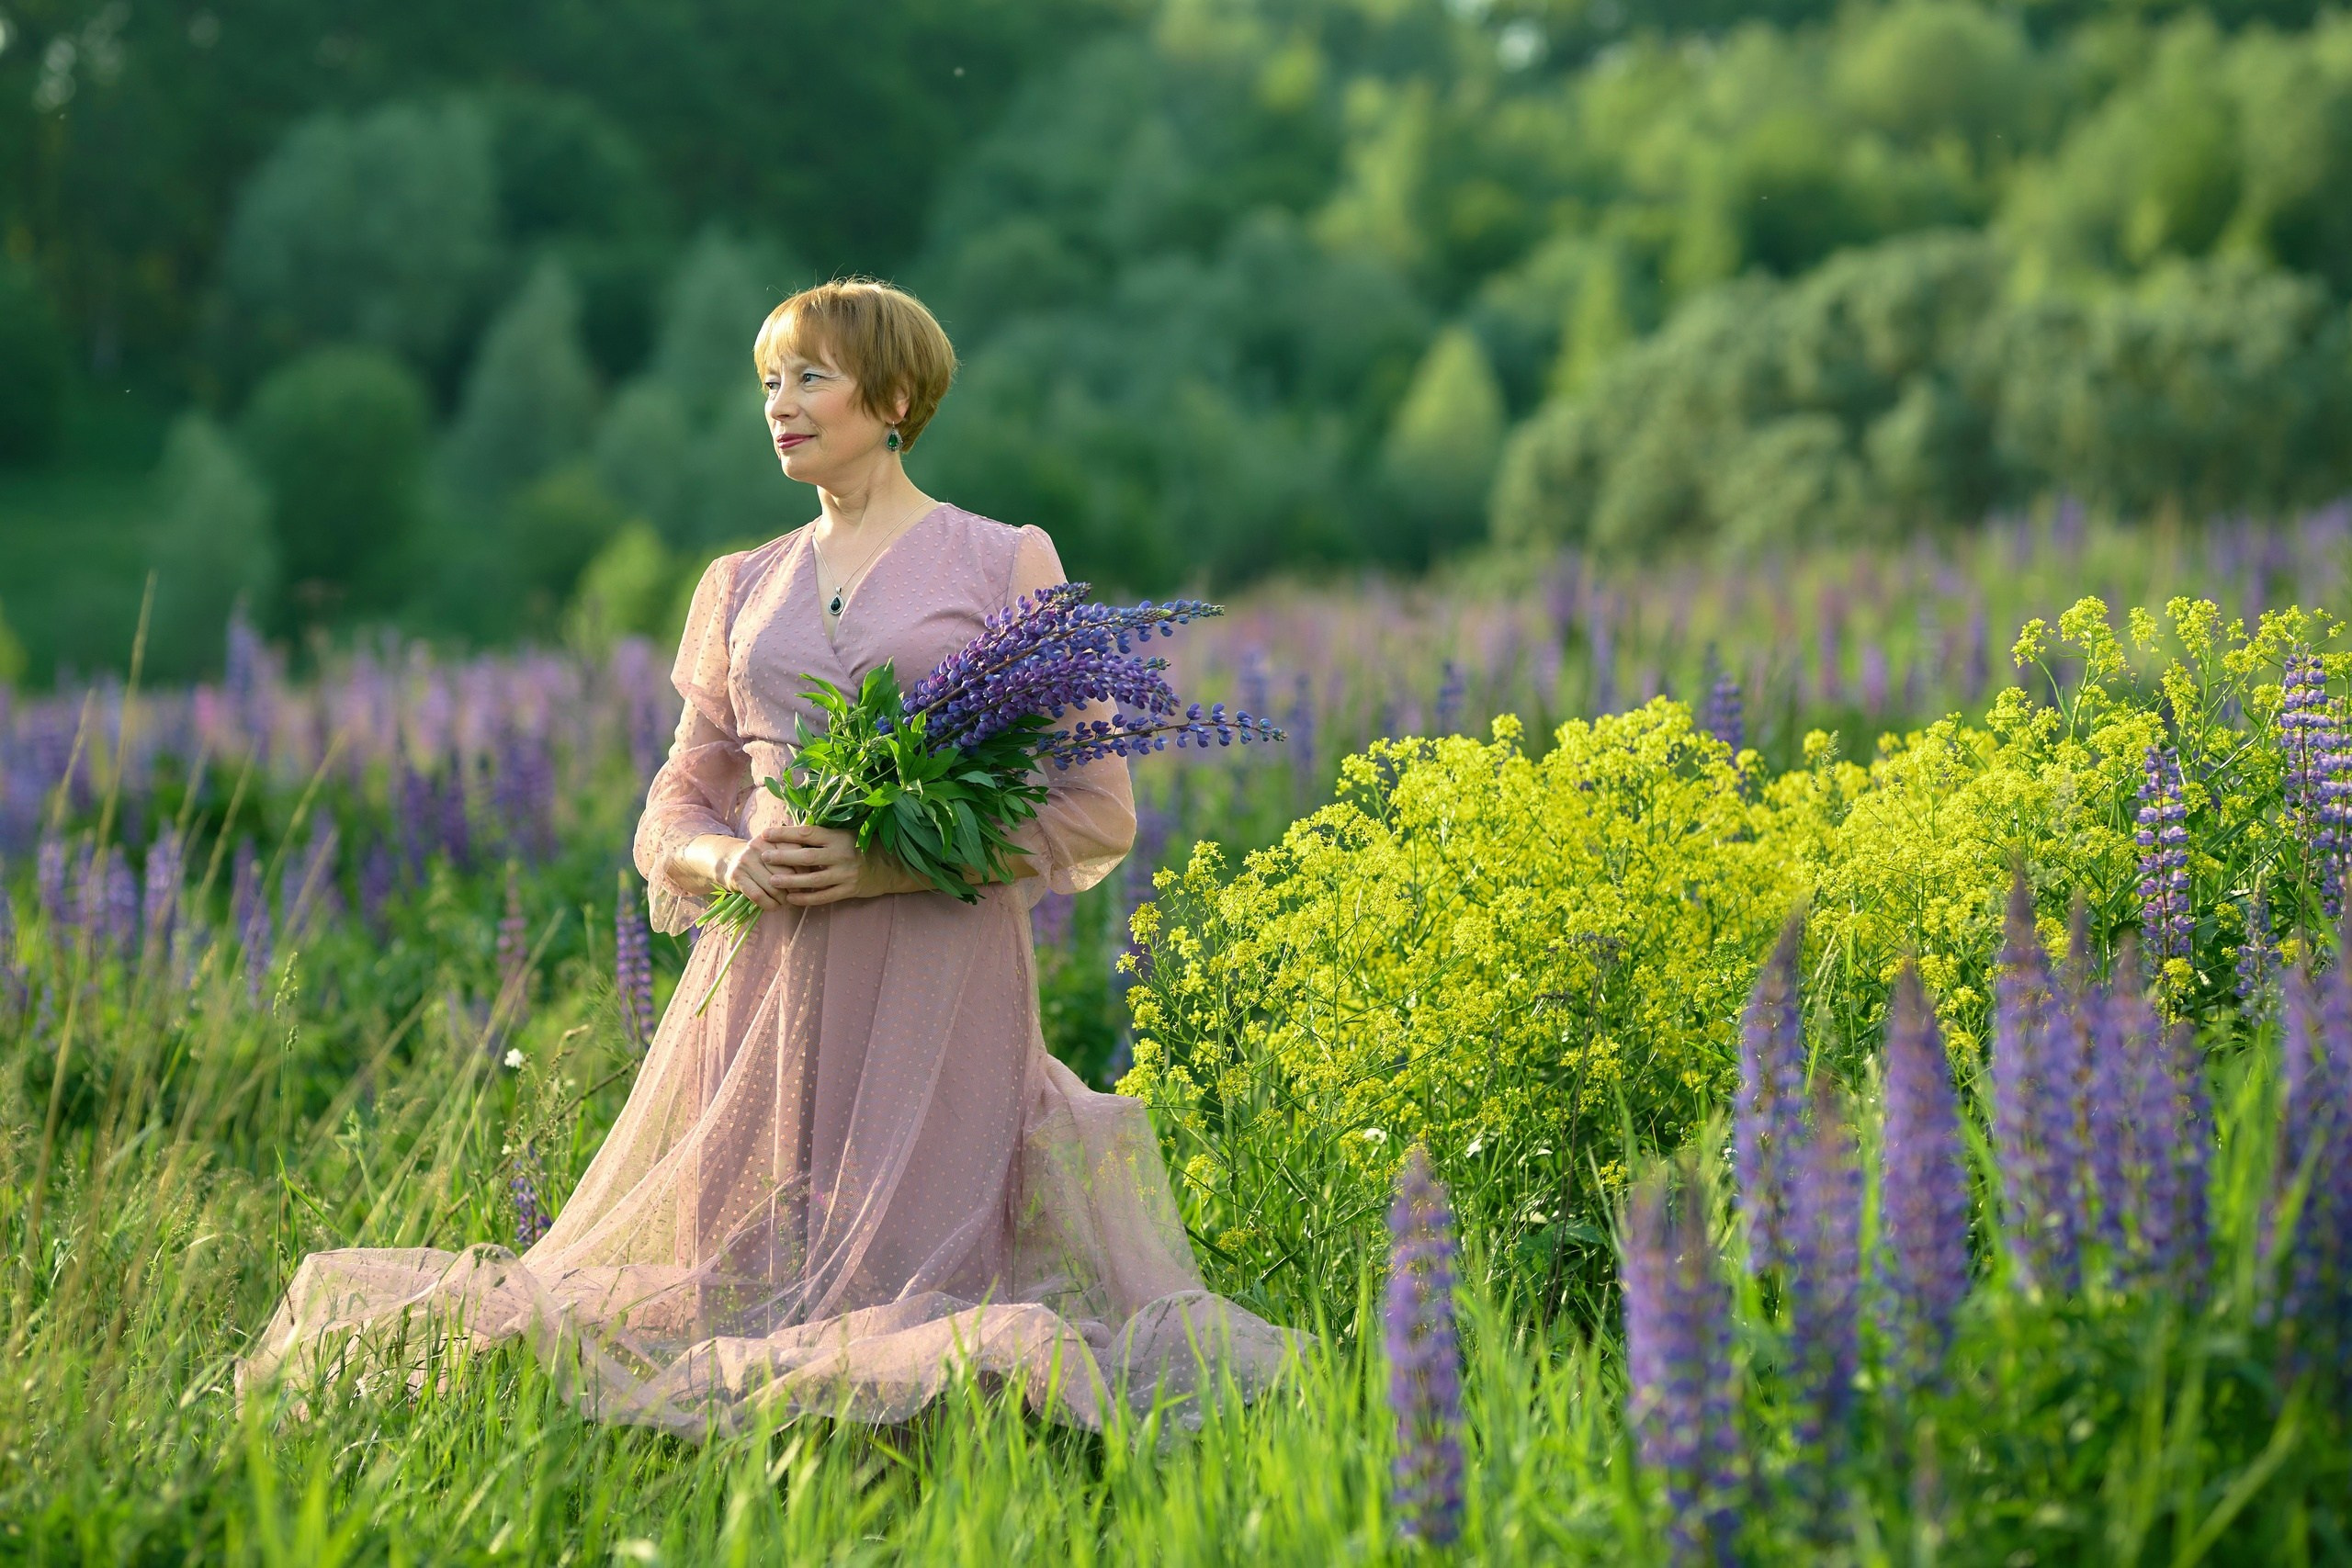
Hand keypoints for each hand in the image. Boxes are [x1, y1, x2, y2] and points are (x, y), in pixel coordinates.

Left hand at [754, 823, 922, 905]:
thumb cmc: (863, 847)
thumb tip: (792, 832)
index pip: (806, 832)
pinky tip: (791, 898)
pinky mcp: (849, 890)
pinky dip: (806, 898)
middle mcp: (841, 854)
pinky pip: (823, 897)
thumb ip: (823, 835)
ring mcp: (845, 874)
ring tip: (772, 880)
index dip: (785, 833)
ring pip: (812, 879)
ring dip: (790, 880)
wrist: (892, 866)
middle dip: (782, 856)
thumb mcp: (846, 834)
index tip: (767, 833)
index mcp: (838, 836)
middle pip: (806, 856)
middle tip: (764, 857)